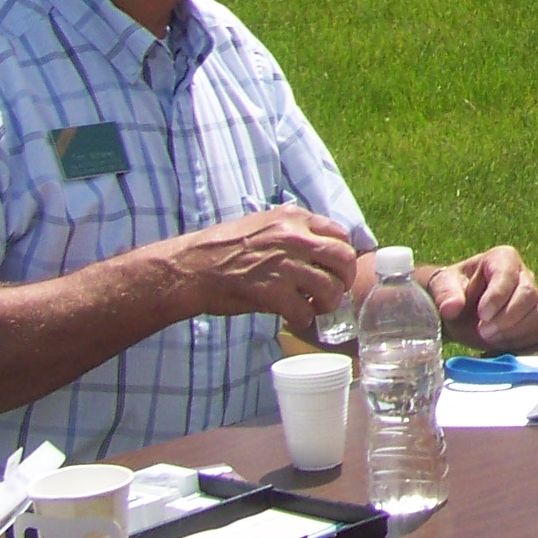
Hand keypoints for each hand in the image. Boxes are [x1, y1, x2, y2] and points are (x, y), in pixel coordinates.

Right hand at [164, 209, 358, 331]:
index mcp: (294, 218)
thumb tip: (320, 243)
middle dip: (345, 279)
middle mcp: (294, 238)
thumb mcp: (263, 223)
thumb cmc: (225, 247)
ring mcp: (284, 266)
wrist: (192, 267)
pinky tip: (294, 317)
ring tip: (315, 306)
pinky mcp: (271, 293)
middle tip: (336, 290)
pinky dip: (304, 319)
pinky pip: (304, 311)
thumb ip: (293, 229)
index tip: (338, 268)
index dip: (344, 254)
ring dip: (328, 302)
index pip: (340, 234)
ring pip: (330, 288)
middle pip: (344, 259)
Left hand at [422, 247, 537, 349]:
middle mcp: (523, 276)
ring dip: (514, 331)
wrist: (458, 311)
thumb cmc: (452, 291)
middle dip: (507, 317)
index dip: (498, 295)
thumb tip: (452, 308)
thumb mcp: (441, 286)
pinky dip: (518, 342)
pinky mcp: (533, 322)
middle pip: (529, 294)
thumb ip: (445, 294)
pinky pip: (536, 333)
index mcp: (502, 259)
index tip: (482, 314)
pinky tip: (496, 343)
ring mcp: (531, 299)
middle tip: (483, 331)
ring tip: (488, 338)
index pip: (508, 273)